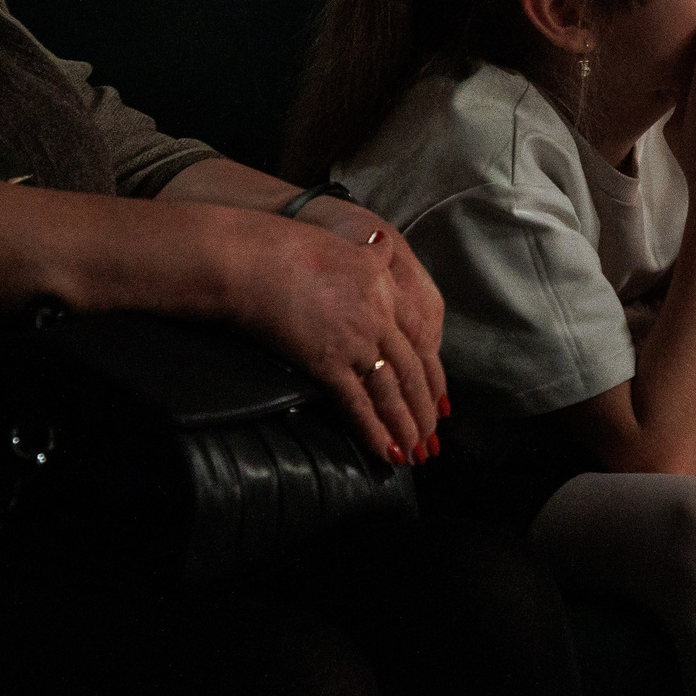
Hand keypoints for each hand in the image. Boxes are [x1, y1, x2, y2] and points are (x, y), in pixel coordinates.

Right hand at [213, 214, 446, 464]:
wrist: (255, 261)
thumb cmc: (292, 248)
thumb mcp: (345, 243)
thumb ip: (373, 252)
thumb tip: (384, 242)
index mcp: (386, 291)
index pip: (421, 340)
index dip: (432, 375)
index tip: (439, 399)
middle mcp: (378, 319)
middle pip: (411, 372)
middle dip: (423, 410)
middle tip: (431, 439)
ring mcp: (355, 342)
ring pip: (390, 392)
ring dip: (405, 427)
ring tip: (415, 453)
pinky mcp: (327, 361)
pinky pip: (357, 404)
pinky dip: (374, 431)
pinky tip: (386, 451)